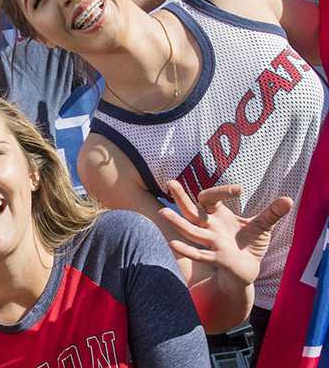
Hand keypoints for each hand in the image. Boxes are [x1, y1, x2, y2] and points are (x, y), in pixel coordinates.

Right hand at [159, 180, 291, 286]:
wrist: (247, 270)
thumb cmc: (249, 245)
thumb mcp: (262, 226)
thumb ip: (272, 213)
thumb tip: (288, 199)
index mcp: (217, 216)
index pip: (211, 197)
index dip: (221, 191)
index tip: (239, 190)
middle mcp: (209, 227)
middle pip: (191, 209)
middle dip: (180, 196)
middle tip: (170, 181)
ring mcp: (209, 241)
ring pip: (189, 229)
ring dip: (176, 221)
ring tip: (162, 211)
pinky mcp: (215, 258)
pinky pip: (198, 253)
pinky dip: (186, 249)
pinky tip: (172, 244)